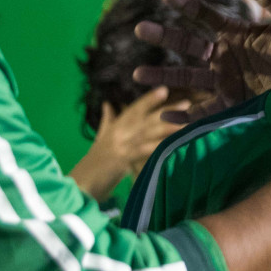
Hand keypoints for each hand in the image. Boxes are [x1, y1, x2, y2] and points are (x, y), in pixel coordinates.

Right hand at [68, 87, 182, 200]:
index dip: (149, 99)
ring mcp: (122, 146)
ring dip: (169, 128)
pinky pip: (145, 152)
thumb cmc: (94, 159)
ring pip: (149, 134)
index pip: (134, 109)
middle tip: (186, 103)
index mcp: (115, 126)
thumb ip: (108, 119)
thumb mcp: (101, 136)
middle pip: (146, 119)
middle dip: (166, 111)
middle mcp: (120, 133)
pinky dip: (159, 146)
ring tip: (186, 122)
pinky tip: (173, 143)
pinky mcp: (124, 161)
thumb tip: (109, 102)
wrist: (83, 181)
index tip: (164, 89)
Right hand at [134, 0, 270, 113]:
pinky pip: (203, 112)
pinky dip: (185, 116)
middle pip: (187, 44)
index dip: (186, 4)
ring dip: (162, 74)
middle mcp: (225, 55)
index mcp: (236, 33)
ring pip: (187, 77)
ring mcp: (226, 79)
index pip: (205, 16)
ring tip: (137, 73)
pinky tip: (165, 116)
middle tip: (139, 29)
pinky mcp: (232, 103)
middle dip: (163, 36)